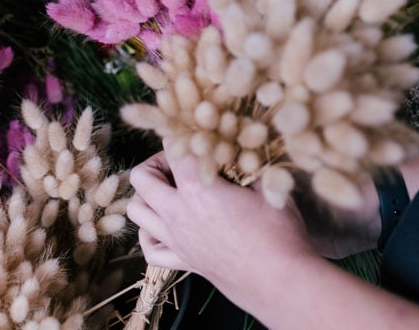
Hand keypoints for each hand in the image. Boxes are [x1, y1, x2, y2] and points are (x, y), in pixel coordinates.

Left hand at [127, 150, 316, 305]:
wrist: (282, 283)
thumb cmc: (279, 234)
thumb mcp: (267, 187)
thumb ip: (246, 165)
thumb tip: (239, 151)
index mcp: (197, 190)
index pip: (173, 148)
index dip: (183, 134)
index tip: (197, 136)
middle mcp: (179, 214)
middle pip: (141, 178)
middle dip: (156, 162)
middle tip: (180, 162)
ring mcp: (177, 240)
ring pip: (137, 212)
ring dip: (147, 195)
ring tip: (170, 190)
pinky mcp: (184, 263)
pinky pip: (149, 249)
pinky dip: (150, 234)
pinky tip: (166, 225)